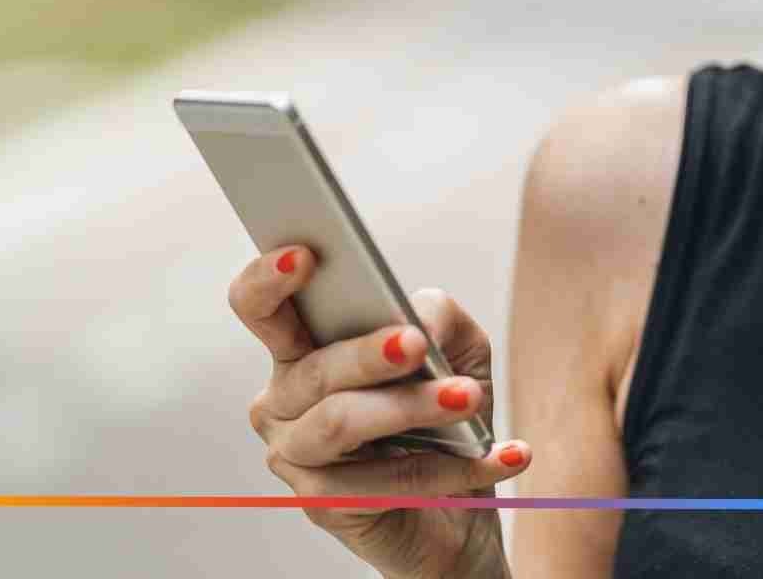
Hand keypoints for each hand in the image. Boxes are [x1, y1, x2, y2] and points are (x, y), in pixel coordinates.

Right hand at [229, 245, 528, 578]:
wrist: (458, 506)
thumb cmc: (443, 418)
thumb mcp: (456, 351)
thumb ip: (438, 317)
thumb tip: (420, 320)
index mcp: (303, 350)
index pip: (261, 307)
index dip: (269, 280)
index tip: (305, 256)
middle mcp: (284, 401)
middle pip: (314, 367)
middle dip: (369, 353)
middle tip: (416, 343)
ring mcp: (296, 455)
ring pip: (341, 421)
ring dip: (412, 408)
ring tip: (468, 399)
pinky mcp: (322, 503)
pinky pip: (383, 480)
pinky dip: (451, 468)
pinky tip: (501, 455)